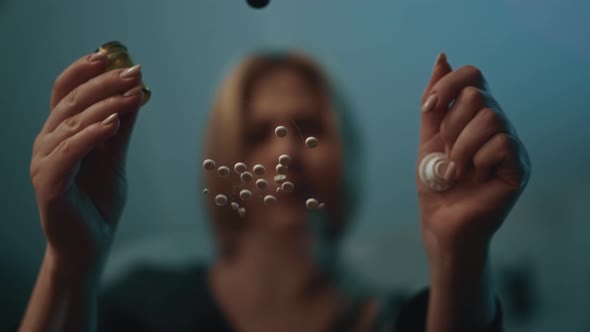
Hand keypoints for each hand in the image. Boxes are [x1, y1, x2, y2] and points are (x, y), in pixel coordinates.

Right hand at [29, 50, 143, 270]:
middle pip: (71, 102)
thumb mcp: (115, 158)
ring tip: (130, 95)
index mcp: (61, 133)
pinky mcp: (48, 182)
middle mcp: (48, 142)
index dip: (83, 71)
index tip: (109, 54)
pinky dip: (90, 135)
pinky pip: (69, 152)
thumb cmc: (99, 200)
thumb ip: (122, 128)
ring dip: (102, 106)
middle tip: (132, 72)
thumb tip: (136, 93)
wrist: (91, 243)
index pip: (65, 92)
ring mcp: (44, 162)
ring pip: (70, 124)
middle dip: (103, 83)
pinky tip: (112, 124)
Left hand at [417, 53, 530, 260]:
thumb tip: (442, 58)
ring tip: (456, 169)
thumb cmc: (437, 184)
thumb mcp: (428, 138)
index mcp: (476, 117)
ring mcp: (511, 145)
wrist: (441, 224)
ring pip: (490, 117)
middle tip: (447, 154)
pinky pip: (502, 142)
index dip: (447, 86)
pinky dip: (478, 159)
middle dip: (450, 126)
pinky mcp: (519, 167)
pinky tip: (475, 177)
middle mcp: (498, 126)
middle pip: (477, 94)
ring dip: (461, 146)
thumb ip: (434, 103)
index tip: (428, 109)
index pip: (473, 76)